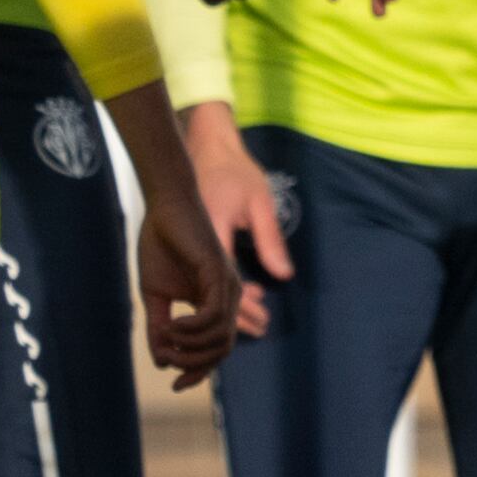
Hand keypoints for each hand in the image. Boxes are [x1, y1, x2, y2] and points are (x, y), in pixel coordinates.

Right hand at [135, 159, 242, 385]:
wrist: (165, 207)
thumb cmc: (162, 245)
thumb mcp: (156, 296)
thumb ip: (160, 327)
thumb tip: (163, 362)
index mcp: (216, 302)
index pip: (217, 348)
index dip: (200, 371)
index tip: (176, 385)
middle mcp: (229, 296)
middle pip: (223, 348)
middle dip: (196, 365)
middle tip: (170, 365)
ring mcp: (226, 285)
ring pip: (220, 336)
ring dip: (190, 347)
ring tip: (166, 338)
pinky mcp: (218, 273)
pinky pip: (213, 315)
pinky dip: (192, 329)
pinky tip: (172, 326)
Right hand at [183, 99, 288, 335]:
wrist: (207, 148)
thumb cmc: (236, 172)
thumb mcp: (260, 203)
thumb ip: (271, 239)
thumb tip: (284, 274)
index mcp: (213, 233)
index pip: (225, 278)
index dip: (241, 302)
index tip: (260, 314)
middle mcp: (199, 245)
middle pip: (212, 291)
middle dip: (235, 314)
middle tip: (259, 328)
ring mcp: (192, 244)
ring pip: (206, 286)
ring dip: (225, 306)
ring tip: (252, 319)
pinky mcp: (193, 243)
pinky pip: (203, 274)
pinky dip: (217, 290)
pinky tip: (237, 296)